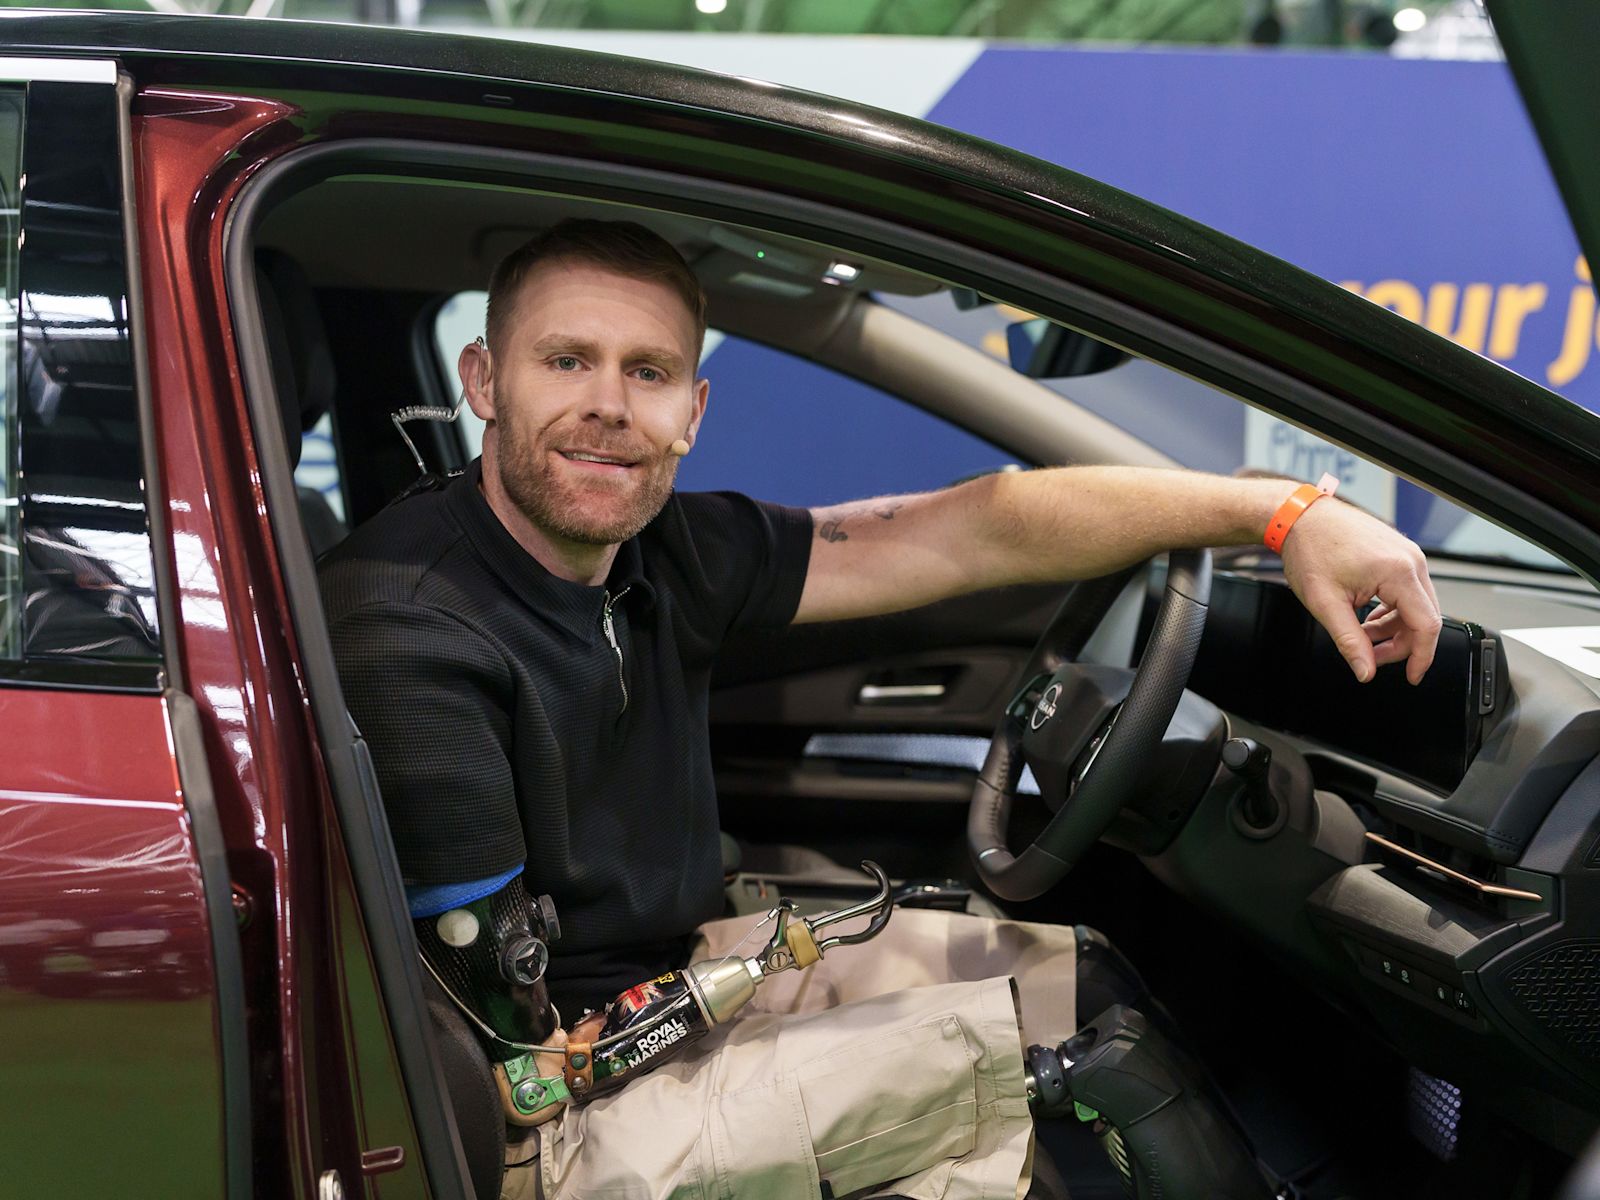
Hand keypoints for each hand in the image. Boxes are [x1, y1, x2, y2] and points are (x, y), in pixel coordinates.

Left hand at [1278, 498, 1441, 684]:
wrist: (1299, 517)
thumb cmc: (1310, 548)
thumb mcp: (1325, 604)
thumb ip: (1349, 642)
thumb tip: (1365, 670)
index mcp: (1399, 572)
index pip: (1427, 625)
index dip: (1420, 657)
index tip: (1411, 676)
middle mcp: (1410, 560)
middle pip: (1424, 617)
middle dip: (1400, 643)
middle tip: (1371, 656)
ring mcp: (1406, 554)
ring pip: (1416, 605)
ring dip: (1393, 627)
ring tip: (1362, 635)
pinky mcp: (1398, 553)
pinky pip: (1407, 590)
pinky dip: (1391, 610)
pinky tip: (1367, 618)